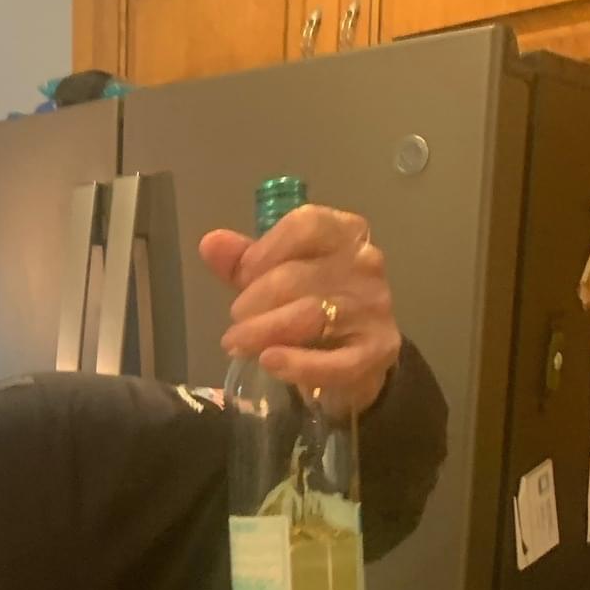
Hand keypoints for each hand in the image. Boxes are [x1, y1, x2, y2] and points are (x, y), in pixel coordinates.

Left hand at [200, 205, 400, 414]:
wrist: (356, 358)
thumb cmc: (311, 306)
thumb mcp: (275, 278)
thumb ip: (245, 262)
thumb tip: (211, 243)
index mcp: (344, 232)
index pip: (306, 225)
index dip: (265, 251)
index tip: (242, 276)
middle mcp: (365, 264)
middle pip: (297, 276)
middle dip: (253, 301)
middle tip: (235, 322)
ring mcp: (375, 308)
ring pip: (311, 315)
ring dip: (263, 331)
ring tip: (238, 344)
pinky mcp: (378, 351)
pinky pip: (336, 361)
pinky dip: (298, 364)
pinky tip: (270, 363)